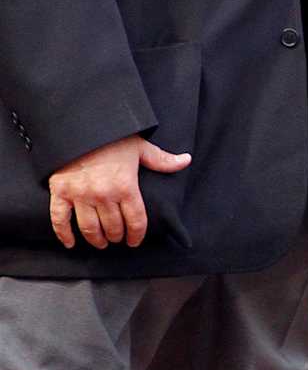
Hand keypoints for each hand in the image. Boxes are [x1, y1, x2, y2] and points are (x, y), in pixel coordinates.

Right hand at [47, 133, 191, 249]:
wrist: (78, 126)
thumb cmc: (112, 138)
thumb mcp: (140, 147)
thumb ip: (162, 160)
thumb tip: (186, 160)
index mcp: (126, 186)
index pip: (136, 221)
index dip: (136, 235)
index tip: (134, 241)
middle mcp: (103, 194)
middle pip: (113, 227)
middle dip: (117, 236)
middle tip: (117, 238)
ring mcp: (80, 194)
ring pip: (90, 228)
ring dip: (97, 239)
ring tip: (102, 242)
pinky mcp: (60, 192)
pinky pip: (60, 219)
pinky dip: (64, 234)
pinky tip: (71, 243)